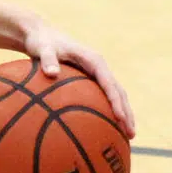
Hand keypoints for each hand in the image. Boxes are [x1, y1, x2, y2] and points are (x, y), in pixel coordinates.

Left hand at [19, 20, 135, 137]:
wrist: (41, 35)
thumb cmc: (41, 42)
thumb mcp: (42, 48)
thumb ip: (47, 60)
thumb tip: (52, 74)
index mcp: (93, 60)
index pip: (109, 83)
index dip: (116, 101)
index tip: (120, 118)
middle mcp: (99, 67)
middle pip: (119, 92)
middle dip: (126, 113)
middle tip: (130, 134)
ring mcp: (97, 74)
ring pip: (116, 96)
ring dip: (124, 115)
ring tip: (128, 137)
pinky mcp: (91, 80)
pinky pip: (104, 97)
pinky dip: (110, 112)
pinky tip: (108, 129)